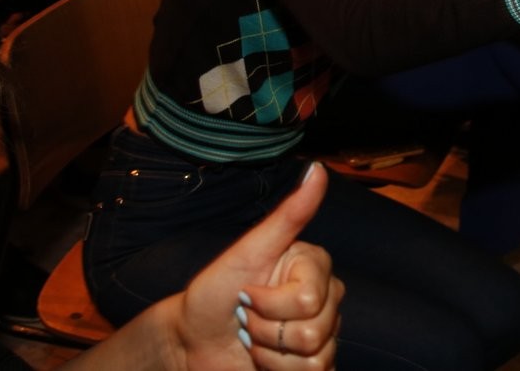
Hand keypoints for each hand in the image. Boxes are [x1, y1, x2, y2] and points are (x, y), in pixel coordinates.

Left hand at [170, 163, 341, 369]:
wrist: (192, 339)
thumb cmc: (215, 292)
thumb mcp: (248, 251)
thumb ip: (289, 213)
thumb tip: (317, 168)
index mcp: (316, 267)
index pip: (308, 299)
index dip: (268, 303)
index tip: (247, 292)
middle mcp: (326, 299)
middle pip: (314, 331)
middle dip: (266, 330)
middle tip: (247, 317)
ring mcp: (323, 334)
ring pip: (314, 358)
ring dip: (270, 355)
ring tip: (253, 339)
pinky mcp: (315, 365)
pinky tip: (264, 360)